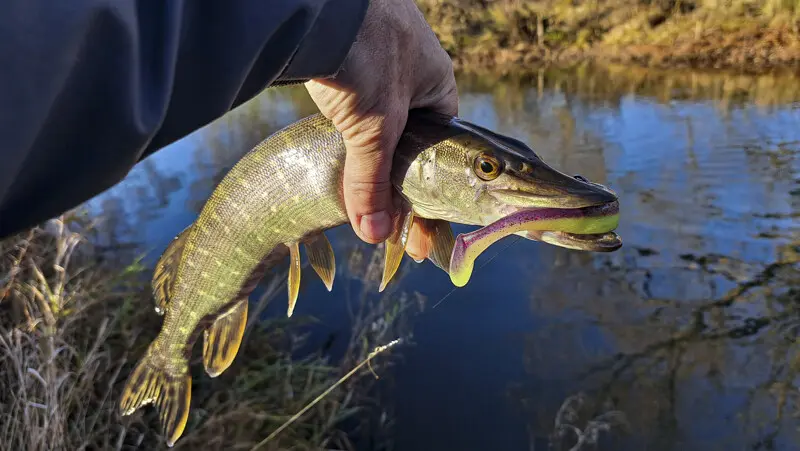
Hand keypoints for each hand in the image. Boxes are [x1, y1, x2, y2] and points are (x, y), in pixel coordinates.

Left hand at [305, 0, 457, 251]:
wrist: (318, 3)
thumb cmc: (366, 56)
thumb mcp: (373, 128)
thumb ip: (372, 182)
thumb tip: (374, 234)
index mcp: (437, 83)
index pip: (442, 145)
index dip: (431, 186)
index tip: (420, 222)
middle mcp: (412, 70)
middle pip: (409, 138)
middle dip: (399, 179)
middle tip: (389, 222)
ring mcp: (377, 60)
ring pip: (377, 123)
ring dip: (369, 158)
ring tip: (360, 197)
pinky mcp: (343, 57)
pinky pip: (351, 105)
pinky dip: (345, 133)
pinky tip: (334, 154)